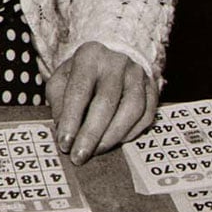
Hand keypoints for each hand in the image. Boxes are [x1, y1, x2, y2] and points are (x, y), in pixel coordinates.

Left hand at [45, 42, 157, 165]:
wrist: (109, 58)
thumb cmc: (81, 75)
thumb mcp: (61, 81)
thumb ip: (59, 104)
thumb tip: (65, 133)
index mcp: (89, 56)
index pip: (79, 90)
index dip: (71, 119)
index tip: (65, 143)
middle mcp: (116, 61)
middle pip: (106, 101)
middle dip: (91, 134)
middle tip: (80, 156)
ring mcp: (137, 74)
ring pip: (132, 109)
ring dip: (113, 136)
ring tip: (97, 151)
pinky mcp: (152, 87)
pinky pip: (146, 115)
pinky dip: (132, 133)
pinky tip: (116, 141)